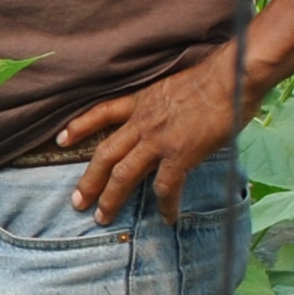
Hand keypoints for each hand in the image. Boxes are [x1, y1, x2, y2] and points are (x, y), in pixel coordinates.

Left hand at [61, 47, 253, 222]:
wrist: (232, 76)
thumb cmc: (215, 76)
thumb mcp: (176, 85)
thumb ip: (165, 104)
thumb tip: (173, 117)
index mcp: (142, 101)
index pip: (102, 112)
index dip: (80, 126)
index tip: (61, 139)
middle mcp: (143, 122)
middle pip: (105, 154)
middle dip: (89, 180)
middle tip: (77, 202)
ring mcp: (158, 140)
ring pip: (124, 174)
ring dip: (110, 198)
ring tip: (102, 217)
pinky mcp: (180, 154)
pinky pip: (165, 187)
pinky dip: (166, 205)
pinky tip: (168, 218)